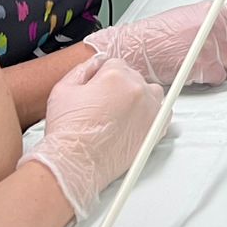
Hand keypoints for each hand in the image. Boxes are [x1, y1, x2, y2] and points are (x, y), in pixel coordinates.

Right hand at [19, 55, 162, 219]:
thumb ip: (82, 69)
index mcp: (115, 75)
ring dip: (139, 99)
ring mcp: (150, 109)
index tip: (98, 91)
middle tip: (104, 106)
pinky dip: (153, 115)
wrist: (75, 163)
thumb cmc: (68, 132)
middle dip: (120, 88)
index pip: (115, 64)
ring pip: (151, 93)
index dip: (103, 77)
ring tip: (121, 114)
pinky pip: (163, 113)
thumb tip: (96, 63)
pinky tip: (135, 123)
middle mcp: (137, 89)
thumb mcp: (63, 89)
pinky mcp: (156, 129)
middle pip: (133, 78)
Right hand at [85, 2, 226, 85]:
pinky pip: (220, 76)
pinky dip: (210, 76)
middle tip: (213, 50)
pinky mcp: (205, 66)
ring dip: (220, 64)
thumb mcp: (192, 14)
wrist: (140, 48)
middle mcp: (216, 27)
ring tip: (200, 58)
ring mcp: (212, 48)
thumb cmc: (159, 32)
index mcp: (214, 10)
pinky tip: (195, 68)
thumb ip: (217, 20)